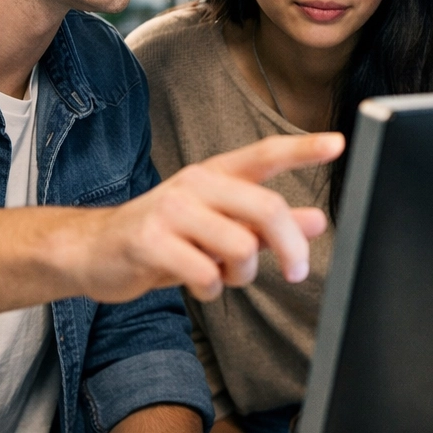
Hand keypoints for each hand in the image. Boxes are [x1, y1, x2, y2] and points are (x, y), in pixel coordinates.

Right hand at [59, 133, 343, 303]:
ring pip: (240, 246)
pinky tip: (200, 285)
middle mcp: (195, 184)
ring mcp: (170, 210)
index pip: (265, 155)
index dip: (303, 148)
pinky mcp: (150, 241)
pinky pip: (205, 273)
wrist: (94, 252)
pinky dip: (212, 289)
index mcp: (216, 175)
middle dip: (290, 246)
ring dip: (242, 274)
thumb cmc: (165, 237)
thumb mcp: (220, 227)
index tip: (339, 143)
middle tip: (298, 272)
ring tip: (224, 276)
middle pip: (266, 208)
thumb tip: (318, 222)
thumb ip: (268, 225)